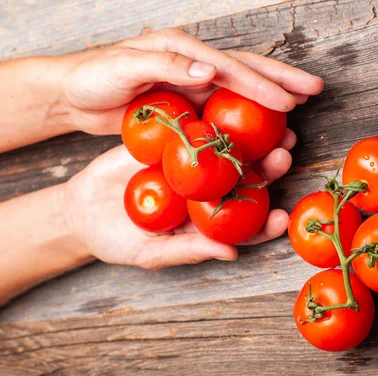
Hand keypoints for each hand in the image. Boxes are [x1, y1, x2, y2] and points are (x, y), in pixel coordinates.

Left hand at [61, 28, 323, 135]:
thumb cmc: (92, 79)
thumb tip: (210, 69)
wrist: (73, 94)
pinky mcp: (188, 102)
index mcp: (182, 50)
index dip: (262, 83)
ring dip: (272, 95)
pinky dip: (248, 115)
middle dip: (283, 78)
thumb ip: (166, 64)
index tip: (290, 100)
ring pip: (241, 87)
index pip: (231, 67)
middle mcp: (193, 63)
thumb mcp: (123, 67)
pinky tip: (264, 127)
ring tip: (301, 105)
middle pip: (247, 68)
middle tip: (316, 88)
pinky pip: (225, 108)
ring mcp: (193, 82)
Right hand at [62, 135, 296, 269]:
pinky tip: (230, 108)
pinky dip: (212, 121)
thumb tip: (232, 253)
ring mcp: (192, 165)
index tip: (282, 217)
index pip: (246, 225)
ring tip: (273, 128)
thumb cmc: (117, 240)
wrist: (81, 210)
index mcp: (209, 222)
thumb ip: (189, 250)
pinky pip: (195, 130)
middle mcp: (207, 192)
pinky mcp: (172, 141)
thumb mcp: (151, 252)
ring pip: (228, 152)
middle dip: (270, 169)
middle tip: (284, 155)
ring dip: (253, 140)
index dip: (267, 222)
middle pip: (246, 181)